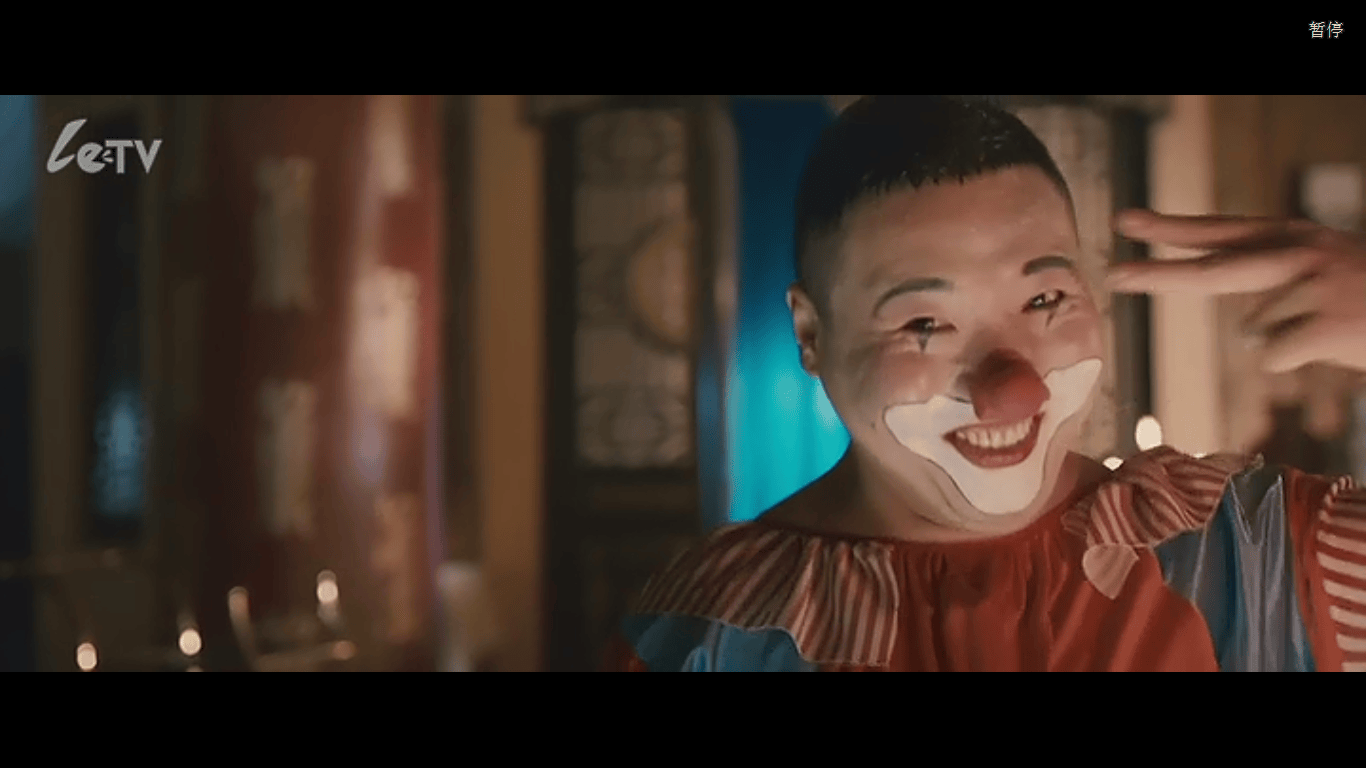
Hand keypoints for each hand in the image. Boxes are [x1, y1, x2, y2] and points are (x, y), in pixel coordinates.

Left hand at [1108, 210, 1364, 372]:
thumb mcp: (1323, 270)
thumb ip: (1274, 277)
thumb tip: (1240, 327)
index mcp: (1295, 237)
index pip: (1220, 232)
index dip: (1170, 229)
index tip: (1124, 222)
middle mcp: (1301, 253)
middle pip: (1212, 271)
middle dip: (1158, 274)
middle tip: (1113, 273)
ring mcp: (1315, 286)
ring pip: (1255, 332)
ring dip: (1283, 341)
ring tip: (1329, 329)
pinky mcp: (1328, 323)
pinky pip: (1276, 356)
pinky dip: (1298, 360)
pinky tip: (1336, 344)